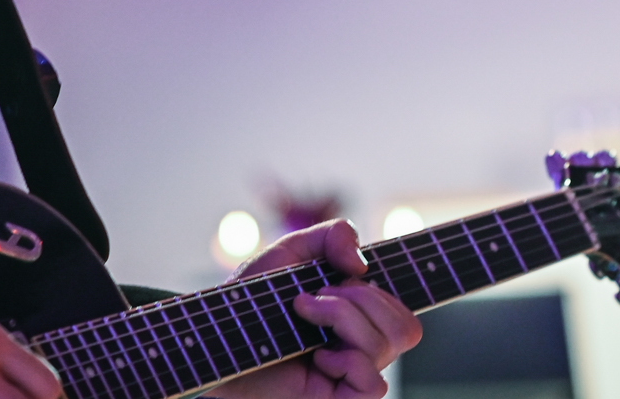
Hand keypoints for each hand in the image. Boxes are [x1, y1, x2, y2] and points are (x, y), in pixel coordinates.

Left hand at [211, 221, 421, 398]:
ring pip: (388, 345)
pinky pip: (374, 384)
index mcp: (357, 316)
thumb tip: (362, 265)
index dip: (401, 290)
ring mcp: (350, 377)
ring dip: (343, 317)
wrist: (214, 338)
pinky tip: (314, 359)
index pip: (404, 310)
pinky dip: (345, 360)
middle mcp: (360, 348)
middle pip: (405, 325)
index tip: (368, 274)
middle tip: (312, 298)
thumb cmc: (249, 302)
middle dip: (359, 298)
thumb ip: (332, 236)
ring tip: (304, 316)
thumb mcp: (290, 254)